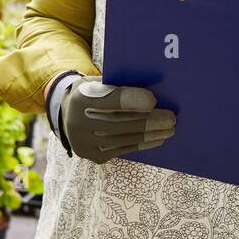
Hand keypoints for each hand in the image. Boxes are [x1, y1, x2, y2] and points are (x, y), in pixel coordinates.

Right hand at [45, 73, 176, 163]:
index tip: (153, 100)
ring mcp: (84, 142)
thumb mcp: (100, 83)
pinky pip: (122, 150)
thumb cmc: (94, 94)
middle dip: (148, 121)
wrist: (68, 114)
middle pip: (119, 123)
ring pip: (122, 139)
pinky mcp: (92, 155)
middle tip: (170, 119)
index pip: (108, 99)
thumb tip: (153, 94)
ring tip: (168, 130)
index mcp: (80, 98)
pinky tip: (156, 139)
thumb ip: (119, 87)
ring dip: (149, 135)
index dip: (131, 100)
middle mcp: (78, 122)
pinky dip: (141, 144)